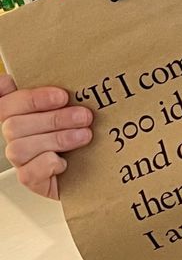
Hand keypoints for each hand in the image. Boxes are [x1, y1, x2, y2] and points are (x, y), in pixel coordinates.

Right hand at [0, 74, 93, 198]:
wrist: (95, 167)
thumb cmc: (80, 132)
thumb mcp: (72, 108)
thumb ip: (57, 94)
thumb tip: (38, 78)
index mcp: (20, 113)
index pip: (6, 102)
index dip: (30, 98)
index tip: (62, 96)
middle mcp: (15, 136)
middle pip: (14, 125)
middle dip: (54, 118)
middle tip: (85, 116)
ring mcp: (21, 159)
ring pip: (20, 148)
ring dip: (57, 139)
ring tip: (84, 136)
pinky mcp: (30, 180)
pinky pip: (28, 173)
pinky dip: (49, 164)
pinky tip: (65, 162)